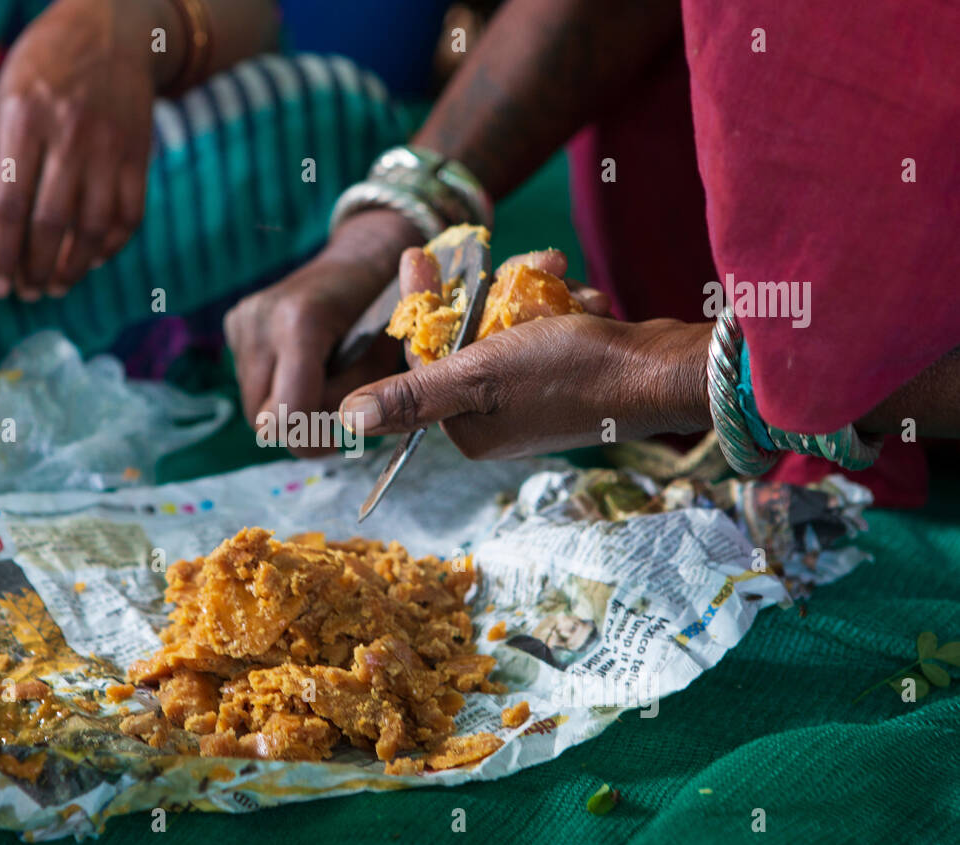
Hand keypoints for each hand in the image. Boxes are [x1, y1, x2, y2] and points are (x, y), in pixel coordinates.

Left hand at [0, 0, 159, 299]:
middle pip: (51, 224)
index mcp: (24, 122)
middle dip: (35, 268)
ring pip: (93, 228)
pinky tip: (93, 260)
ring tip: (55, 286)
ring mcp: (109, 148)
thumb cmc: (43, 68)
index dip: (0, 254)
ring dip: (73, 267)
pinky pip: (129, 216)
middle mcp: (68, 137)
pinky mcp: (138, 156)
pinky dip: (112, 246)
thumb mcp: (2, 103)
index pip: (8, 204)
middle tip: (25, 293)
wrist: (110, 29)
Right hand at [224, 210, 423, 453]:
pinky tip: (305, 365)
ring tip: (322, 382)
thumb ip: (359, 395)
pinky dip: (278, 387)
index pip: (288, 412)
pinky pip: (251, 383)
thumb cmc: (384, 306)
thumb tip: (335, 433)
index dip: (314, 437)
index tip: (337, 436)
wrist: (362, 257)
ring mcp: (242, 320)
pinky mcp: (235, 324)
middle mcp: (260, 319)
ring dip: (289, 408)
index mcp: (300, 321)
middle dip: (302, 425)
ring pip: (254, 407)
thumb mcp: (385, 355)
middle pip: (264, 419)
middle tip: (337, 412)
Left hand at [339, 251, 710, 458]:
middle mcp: (496, 418)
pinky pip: (547, 326)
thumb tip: (343, 421)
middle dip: (489, 293)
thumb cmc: (570, 372)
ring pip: (509, 323)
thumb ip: (411, 396)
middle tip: (502, 253)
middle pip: (466, 337)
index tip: (417, 253)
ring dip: (534, 292)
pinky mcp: (569, 371)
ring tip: (560, 274)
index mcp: (467, 429)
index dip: (421, 305)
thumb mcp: (478, 377)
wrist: (662, 370)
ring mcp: (534, 395)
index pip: (423, 359)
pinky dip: (564, 305)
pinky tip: (587, 301)